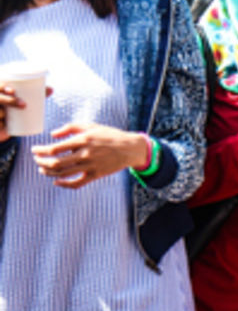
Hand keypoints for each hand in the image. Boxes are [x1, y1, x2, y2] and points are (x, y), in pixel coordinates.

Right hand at [0, 84, 51, 141]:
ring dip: (1, 113)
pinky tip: (2, 126)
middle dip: (8, 100)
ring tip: (9, 115)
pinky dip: (0, 126)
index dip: (2, 87)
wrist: (2, 128)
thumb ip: (34, 95)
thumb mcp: (21, 102)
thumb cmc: (12, 110)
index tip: (13, 91)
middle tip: (23, 105)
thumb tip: (51, 89)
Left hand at [31, 123, 146, 188]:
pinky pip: (76, 184)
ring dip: (48, 172)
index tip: (34, 150)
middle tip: (37, 159)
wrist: (129, 148)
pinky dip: (64, 185)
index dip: (40, 151)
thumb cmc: (109, 135)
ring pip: (63, 174)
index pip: (55, 149)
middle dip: (41, 162)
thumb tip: (52, 135)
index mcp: (83, 140)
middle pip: (55, 163)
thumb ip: (70, 127)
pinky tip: (56, 181)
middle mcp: (85, 154)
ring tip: (42, 169)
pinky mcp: (95, 175)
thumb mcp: (91, 126)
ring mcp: (90, 166)